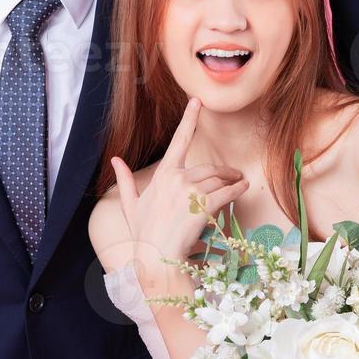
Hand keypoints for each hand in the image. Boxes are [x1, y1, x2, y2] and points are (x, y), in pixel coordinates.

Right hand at [109, 97, 247, 271]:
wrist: (157, 257)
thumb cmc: (144, 233)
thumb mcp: (131, 205)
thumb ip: (125, 180)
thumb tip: (115, 161)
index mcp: (163, 174)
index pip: (179, 140)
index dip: (189, 119)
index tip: (197, 101)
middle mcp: (178, 178)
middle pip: (210, 168)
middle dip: (225, 171)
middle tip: (235, 175)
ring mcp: (192, 192)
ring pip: (220, 180)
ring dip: (232, 182)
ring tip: (239, 184)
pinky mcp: (205, 205)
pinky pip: (228, 192)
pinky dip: (238, 190)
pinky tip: (242, 189)